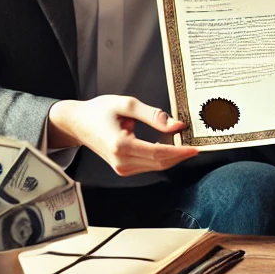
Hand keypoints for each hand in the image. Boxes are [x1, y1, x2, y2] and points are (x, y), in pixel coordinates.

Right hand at [48, 95, 198, 175]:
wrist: (78, 122)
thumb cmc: (99, 110)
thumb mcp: (127, 104)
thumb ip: (153, 115)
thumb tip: (176, 125)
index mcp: (121, 145)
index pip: (158, 153)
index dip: (179, 152)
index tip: (195, 147)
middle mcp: (121, 161)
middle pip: (160, 163)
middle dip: (180, 155)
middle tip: (196, 145)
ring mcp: (121, 168)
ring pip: (155, 166)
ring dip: (172, 157)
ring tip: (186, 144)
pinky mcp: (122, 168)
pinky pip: (148, 165)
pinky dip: (161, 158)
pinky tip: (170, 147)